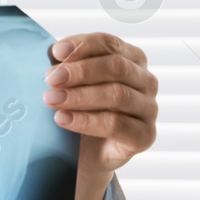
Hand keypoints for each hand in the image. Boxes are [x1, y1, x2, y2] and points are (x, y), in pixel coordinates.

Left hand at [42, 32, 158, 199]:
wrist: (86, 155)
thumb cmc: (81, 111)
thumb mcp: (73, 85)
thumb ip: (68, 67)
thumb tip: (53, 53)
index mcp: (132, 60)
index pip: (110, 44)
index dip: (83, 45)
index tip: (55, 52)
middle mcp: (146, 81)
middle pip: (116, 67)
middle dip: (80, 71)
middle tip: (50, 79)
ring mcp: (149, 109)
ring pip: (117, 95)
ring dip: (80, 96)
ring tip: (51, 100)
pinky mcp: (145, 136)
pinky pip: (116, 124)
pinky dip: (86, 121)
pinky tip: (63, 119)